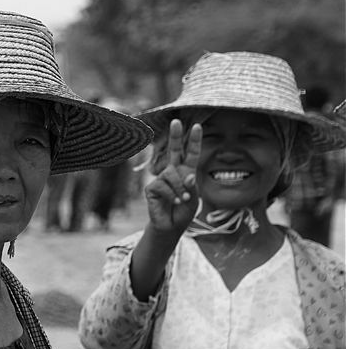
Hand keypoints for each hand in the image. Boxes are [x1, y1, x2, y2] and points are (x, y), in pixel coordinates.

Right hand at [144, 119, 201, 233]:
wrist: (171, 226)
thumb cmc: (183, 211)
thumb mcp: (194, 199)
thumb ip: (192, 186)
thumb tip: (187, 175)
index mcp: (186, 172)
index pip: (190, 154)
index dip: (194, 141)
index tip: (198, 126)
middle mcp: (173, 172)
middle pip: (173, 150)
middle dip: (175, 136)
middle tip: (176, 121)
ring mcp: (161, 179)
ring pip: (171, 173)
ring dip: (180, 187)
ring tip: (183, 199)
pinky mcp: (151, 188)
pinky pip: (162, 184)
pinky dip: (171, 194)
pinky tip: (173, 201)